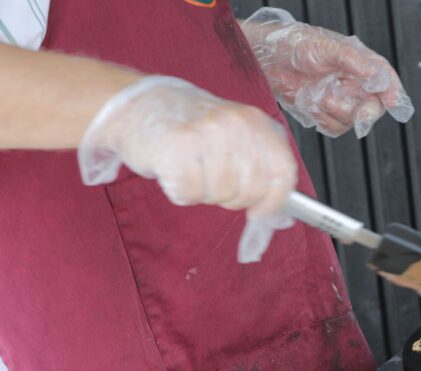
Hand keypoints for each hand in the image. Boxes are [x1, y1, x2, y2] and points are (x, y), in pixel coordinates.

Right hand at [78, 76, 296, 261]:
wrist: (137, 104)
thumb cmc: (188, 126)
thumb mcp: (234, 136)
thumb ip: (259, 167)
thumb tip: (277, 216)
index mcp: (256, 122)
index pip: (283, 173)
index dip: (274, 201)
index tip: (260, 212)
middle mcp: (236, 125)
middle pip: (250, 192)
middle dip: (230, 197)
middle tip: (210, 177)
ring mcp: (207, 134)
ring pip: (220, 195)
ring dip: (202, 192)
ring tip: (189, 166)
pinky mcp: (178, 148)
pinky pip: (189, 194)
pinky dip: (180, 192)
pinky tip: (172, 169)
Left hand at [243, 8, 413, 137]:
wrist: (268, 60)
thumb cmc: (296, 45)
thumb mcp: (328, 47)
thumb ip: (354, 61)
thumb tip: (376, 75)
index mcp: (361, 62)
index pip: (385, 79)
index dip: (392, 92)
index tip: (393, 103)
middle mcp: (354, 83)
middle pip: (373, 106)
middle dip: (364, 111)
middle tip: (359, 113)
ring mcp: (341, 100)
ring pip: (352, 120)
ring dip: (335, 110)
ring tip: (318, 94)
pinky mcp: (326, 114)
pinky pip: (334, 127)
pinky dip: (323, 119)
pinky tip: (312, 103)